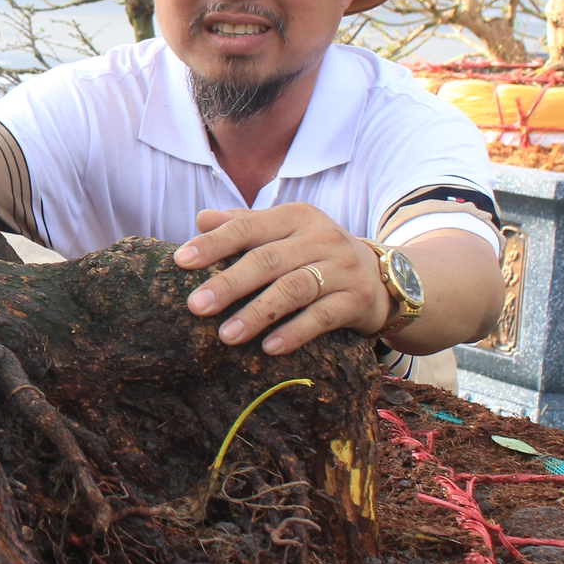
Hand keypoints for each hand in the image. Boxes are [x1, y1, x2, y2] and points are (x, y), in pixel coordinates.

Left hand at [172, 204, 391, 352]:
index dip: (214, 243)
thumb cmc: (316, 253)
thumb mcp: (285, 232)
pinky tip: (268, 347)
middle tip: (196, 306)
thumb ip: (244, 224)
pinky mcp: (356, 300)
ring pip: (294, 289)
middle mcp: (320, 237)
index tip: (181, 262)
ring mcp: (342, 268)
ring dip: (257, 313)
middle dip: (229, 283)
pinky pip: (322, 317)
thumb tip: (201, 219)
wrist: (382, 277)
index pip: (248, 226)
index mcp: (296, 216)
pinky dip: (294, 332)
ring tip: (225, 335)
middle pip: (268, 259)